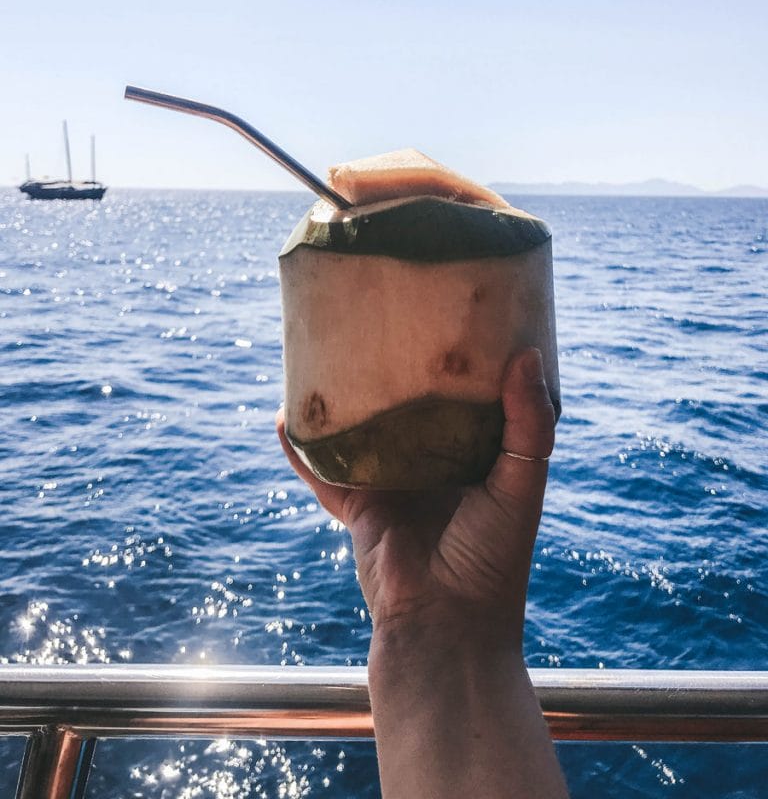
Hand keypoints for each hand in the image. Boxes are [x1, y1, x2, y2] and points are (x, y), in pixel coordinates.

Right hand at [276, 346, 554, 652]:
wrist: (446, 625)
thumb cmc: (495, 557)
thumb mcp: (522, 482)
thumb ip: (529, 424)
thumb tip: (526, 355)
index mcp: (475, 461)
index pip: (468, 404)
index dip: (462, 368)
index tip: (454, 321)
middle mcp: (432, 470)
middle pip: (409, 412)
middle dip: (397, 376)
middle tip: (385, 323)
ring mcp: (391, 488)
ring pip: (362, 435)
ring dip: (345, 404)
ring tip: (328, 358)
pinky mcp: (357, 507)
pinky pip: (321, 471)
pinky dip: (301, 448)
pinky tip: (285, 414)